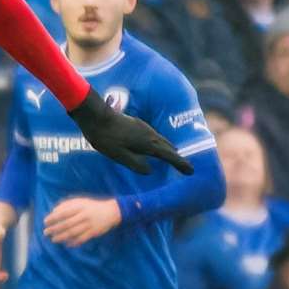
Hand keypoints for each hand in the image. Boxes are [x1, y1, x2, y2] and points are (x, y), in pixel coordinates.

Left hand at [43, 197, 120, 245]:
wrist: (111, 211)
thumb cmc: (92, 206)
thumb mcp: (80, 201)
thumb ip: (67, 204)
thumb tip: (53, 210)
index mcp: (80, 207)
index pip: (63, 213)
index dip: (53, 218)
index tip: (45, 222)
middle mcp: (84, 216)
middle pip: (66, 224)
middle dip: (54, 229)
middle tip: (46, 232)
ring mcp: (89, 225)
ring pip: (73, 232)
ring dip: (62, 237)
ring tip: (53, 239)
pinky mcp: (94, 232)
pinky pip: (82, 239)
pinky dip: (74, 242)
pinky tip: (67, 244)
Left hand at [69, 89, 191, 175]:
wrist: (96, 116)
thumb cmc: (106, 139)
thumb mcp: (120, 156)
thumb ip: (136, 164)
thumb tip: (150, 171)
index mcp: (148, 144)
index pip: (170, 155)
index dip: (181, 164)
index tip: (191, 171)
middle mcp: (150, 134)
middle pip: (168, 147)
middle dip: (177, 157)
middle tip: (184, 167)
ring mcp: (144, 127)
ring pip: (162, 140)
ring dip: (169, 149)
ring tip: (173, 156)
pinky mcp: (137, 124)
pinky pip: (154, 136)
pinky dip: (160, 143)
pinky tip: (154, 146)